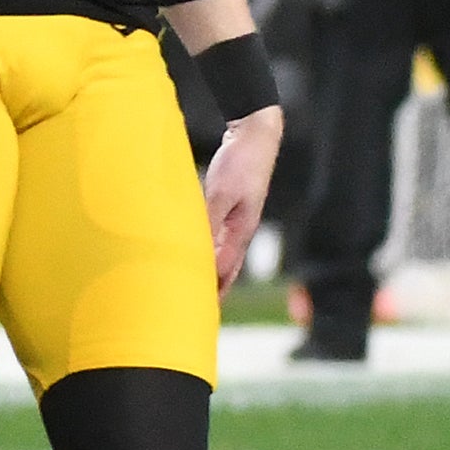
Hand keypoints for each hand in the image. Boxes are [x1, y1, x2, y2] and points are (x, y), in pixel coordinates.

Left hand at [200, 104, 282, 294]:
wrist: (256, 135)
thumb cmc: (240, 162)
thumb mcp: (221, 192)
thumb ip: (210, 222)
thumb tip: (199, 254)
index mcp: (241, 231)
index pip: (224, 272)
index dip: (211, 293)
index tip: (196, 313)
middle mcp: (241, 230)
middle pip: (226, 270)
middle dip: (213, 292)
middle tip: (194, 313)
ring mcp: (238, 220)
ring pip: (222, 256)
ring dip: (210, 274)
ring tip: (193, 292)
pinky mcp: (231, 208)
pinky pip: (217, 238)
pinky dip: (206, 252)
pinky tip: (194, 256)